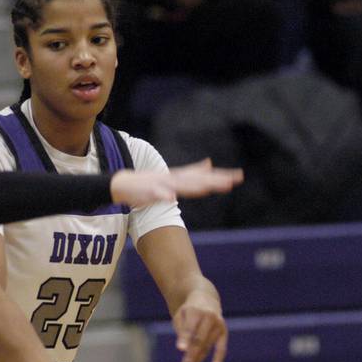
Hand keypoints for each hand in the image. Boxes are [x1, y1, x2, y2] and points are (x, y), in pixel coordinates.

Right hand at [110, 159, 242, 206]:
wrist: (123, 184)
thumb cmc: (150, 182)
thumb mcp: (174, 176)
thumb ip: (193, 170)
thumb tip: (209, 163)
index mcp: (180, 177)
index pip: (204, 177)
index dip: (220, 176)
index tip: (238, 177)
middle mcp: (174, 179)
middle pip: (197, 180)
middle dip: (214, 181)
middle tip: (233, 181)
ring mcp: (161, 184)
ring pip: (179, 185)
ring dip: (193, 187)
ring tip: (207, 188)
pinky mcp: (148, 191)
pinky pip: (157, 194)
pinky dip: (163, 195)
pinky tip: (170, 198)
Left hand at [173, 290, 227, 361]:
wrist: (205, 299)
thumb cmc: (188, 312)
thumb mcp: (180, 316)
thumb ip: (181, 330)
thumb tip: (185, 350)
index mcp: (194, 311)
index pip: (189, 327)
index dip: (185, 338)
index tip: (180, 349)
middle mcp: (208, 317)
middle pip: (199, 340)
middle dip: (191, 356)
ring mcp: (218, 324)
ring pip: (207, 346)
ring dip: (197, 361)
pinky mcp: (224, 331)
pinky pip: (222, 347)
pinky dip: (218, 359)